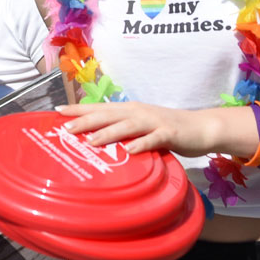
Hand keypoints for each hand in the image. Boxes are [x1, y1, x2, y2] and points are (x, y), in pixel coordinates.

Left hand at [55, 101, 219, 157]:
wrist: (202, 127)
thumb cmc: (167, 129)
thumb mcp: (141, 127)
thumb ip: (122, 131)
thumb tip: (96, 139)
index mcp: (129, 110)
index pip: (99, 108)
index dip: (79, 109)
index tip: (57, 111)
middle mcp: (138, 112)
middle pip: (108, 115)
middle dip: (86, 120)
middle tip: (65, 128)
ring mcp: (154, 122)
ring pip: (127, 125)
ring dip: (108, 133)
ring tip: (90, 141)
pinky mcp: (169, 133)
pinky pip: (154, 139)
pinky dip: (141, 144)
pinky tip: (130, 151)